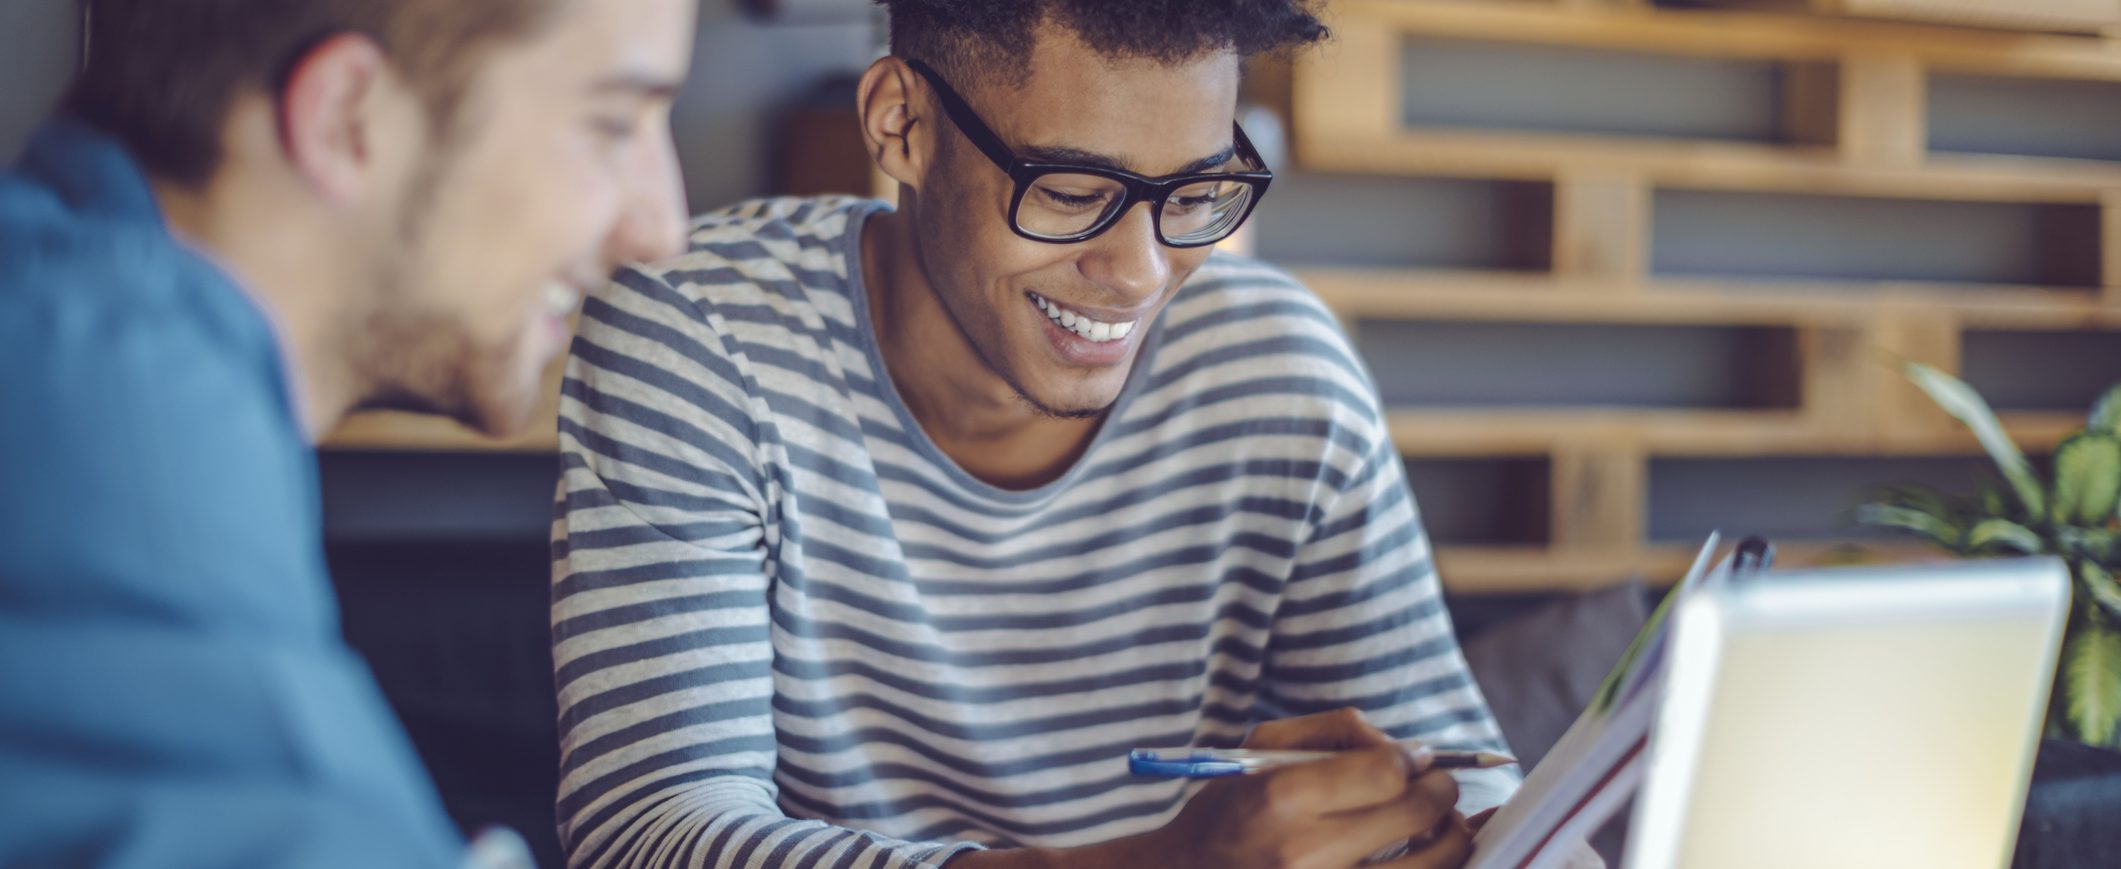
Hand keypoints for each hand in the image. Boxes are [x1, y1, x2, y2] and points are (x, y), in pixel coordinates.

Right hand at [1146, 709, 1468, 868]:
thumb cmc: (1227, 813)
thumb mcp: (1260, 751)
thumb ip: (1333, 732)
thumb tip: (1403, 748)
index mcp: (1283, 800)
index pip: (1385, 773)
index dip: (1414, 759)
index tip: (1415, 758)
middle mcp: (1308, 853)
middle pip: (1416, 815)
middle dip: (1443, 790)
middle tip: (1439, 785)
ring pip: (1433, 865)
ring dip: (1452, 837)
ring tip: (1443, 825)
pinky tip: (1425, 856)